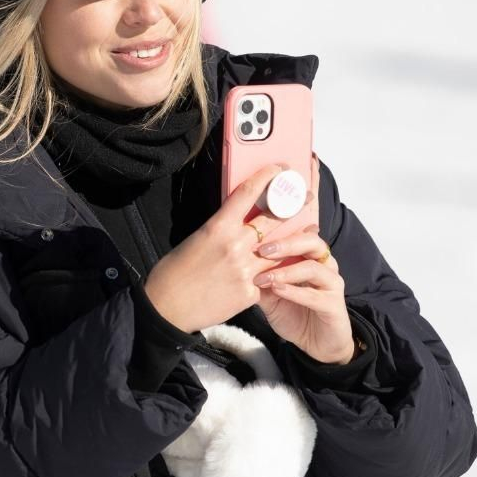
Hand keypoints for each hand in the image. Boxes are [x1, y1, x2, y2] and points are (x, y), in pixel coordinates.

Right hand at [143, 162, 295, 332]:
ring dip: (294, 241)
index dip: (266, 177)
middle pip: (273, 219)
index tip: (278, 169)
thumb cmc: (174, 273)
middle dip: (292, 205)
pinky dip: (271, 277)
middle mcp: (235, 245)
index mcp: (218, 227)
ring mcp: (245, 270)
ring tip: (309, 232)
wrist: (167, 308)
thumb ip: (220, 230)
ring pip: (279, 251)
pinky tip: (282, 273)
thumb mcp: (196, 240)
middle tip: (306, 196)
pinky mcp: (250, 293)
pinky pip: (268, 280)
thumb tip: (236, 224)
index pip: (247, 193)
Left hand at [252, 156, 355, 363]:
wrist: (317, 343)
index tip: (282, 189)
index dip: (294, 204)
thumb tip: (228, 245)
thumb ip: (256, 265)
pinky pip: (314, 293)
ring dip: (286, 265)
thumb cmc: (291, 310)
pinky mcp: (333, 304)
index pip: (299, 223)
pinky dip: (294, 290)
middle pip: (308, 238)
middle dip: (285, 236)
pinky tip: (277, 289)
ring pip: (313, 263)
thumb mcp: (267, 286)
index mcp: (305, 252)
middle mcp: (321, 261)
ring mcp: (330, 281)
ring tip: (265, 270)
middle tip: (261, 244)